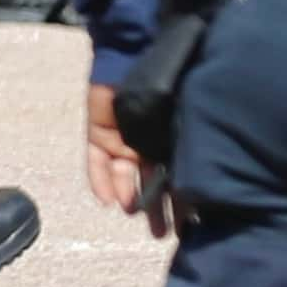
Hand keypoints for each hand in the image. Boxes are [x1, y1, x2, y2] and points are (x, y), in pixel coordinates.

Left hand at [85, 84, 177, 236]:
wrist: (132, 54)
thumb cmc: (166, 84)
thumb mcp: (176, 122)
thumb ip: (179, 149)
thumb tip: (191, 184)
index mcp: (166, 142)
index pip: (173, 177)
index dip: (179, 200)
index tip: (188, 223)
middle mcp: (144, 143)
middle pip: (149, 181)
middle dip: (156, 207)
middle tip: (163, 232)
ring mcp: (120, 139)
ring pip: (124, 176)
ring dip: (130, 197)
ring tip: (139, 219)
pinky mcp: (97, 132)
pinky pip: (95, 160)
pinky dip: (99, 180)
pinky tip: (106, 201)